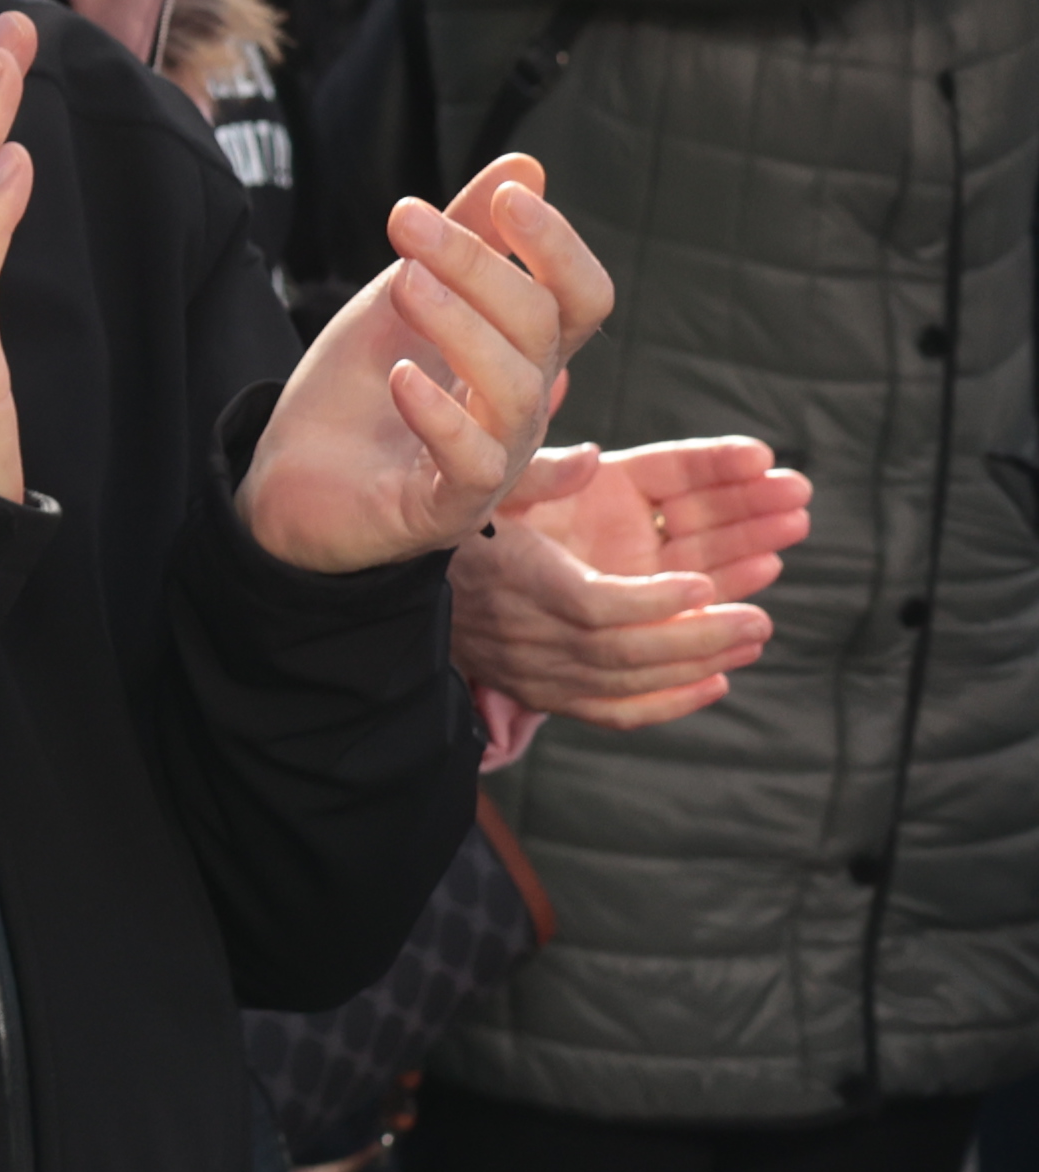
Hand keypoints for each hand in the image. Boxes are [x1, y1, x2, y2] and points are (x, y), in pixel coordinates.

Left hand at [239, 152, 615, 574]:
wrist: (290, 483)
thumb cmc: (357, 392)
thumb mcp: (401, 299)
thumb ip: (464, 237)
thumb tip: (526, 165)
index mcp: (520, 355)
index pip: (580, 298)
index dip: (557, 246)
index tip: (505, 195)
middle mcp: (521, 408)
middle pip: (541, 329)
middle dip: (478, 265)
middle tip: (408, 220)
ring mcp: (491, 462)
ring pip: (516, 391)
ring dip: (461, 326)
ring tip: (404, 282)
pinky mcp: (444, 509)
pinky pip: (470, 465)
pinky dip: (440, 415)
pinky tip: (400, 377)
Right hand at [453, 434, 809, 729]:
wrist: (409, 581)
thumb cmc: (457, 521)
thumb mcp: (487, 483)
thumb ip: (538, 472)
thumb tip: (591, 459)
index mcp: (514, 576)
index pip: (592, 605)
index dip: (651, 602)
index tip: (702, 584)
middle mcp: (527, 633)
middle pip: (622, 651)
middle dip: (697, 637)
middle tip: (761, 620)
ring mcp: (537, 670)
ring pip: (628, 684)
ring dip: (698, 663)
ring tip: (754, 635)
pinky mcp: (545, 693)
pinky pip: (612, 713)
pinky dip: (668, 705)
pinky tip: (717, 682)